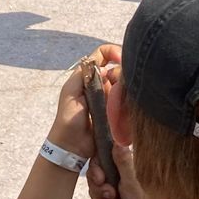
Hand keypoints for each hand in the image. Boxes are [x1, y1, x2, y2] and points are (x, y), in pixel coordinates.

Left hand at [50, 45, 118, 159]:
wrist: (72, 146)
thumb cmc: (68, 119)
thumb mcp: (72, 92)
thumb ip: (85, 76)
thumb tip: (104, 66)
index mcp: (87, 76)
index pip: (102, 54)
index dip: (113, 52)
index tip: (121, 59)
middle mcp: (100, 84)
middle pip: (117, 69)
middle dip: (121, 73)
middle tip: (119, 86)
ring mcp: (110, 98)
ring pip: (125, 84)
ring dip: (126, 89)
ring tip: (121, 100)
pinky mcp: (117, 111)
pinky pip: (128, 100)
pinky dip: (129, 101)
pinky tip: (127, 106)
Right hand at [87, 141, 144, 198]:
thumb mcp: (132, 181)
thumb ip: (123, 162)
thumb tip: (119, 140)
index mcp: (121, 167)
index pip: (98, 162)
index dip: (96, 171)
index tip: (101, 179)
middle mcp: (116, 178)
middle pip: (94, 179)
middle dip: (100, 190)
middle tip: (112, 195)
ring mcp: (113, 192)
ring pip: (94, 194)